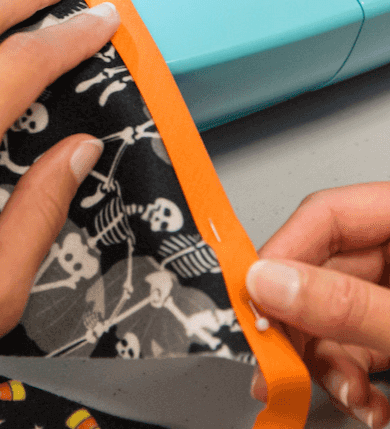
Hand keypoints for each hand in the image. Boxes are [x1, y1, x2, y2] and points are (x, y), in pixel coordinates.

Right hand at [246, 183, 389, 427]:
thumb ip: (350, 305)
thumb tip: (270, 285)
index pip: (325, 216)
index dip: (283, 254)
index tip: (253, 298)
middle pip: (324, 273)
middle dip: (306, 329)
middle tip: (280, 363)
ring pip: (338, 317)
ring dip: (331, 365)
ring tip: (345, 396)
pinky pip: (363, 345)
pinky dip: (356, 378)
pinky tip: (367, 404)